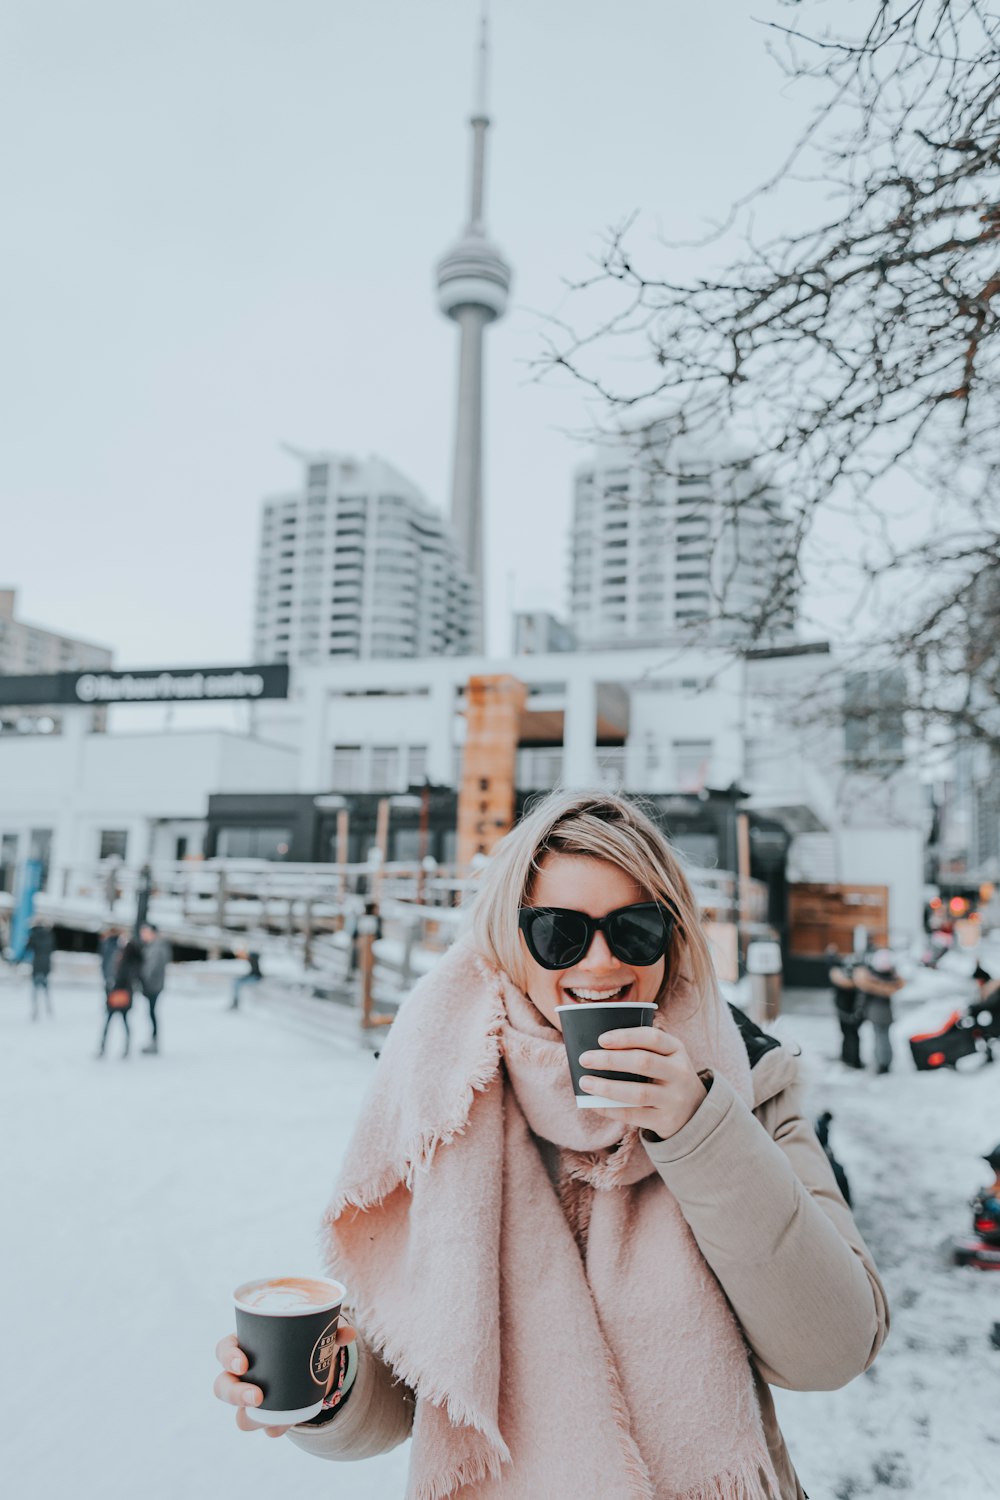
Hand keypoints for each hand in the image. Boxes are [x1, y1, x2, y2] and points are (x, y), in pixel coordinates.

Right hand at [213, 1326, 356, 1437]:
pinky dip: (274, 1428)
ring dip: (251, 1419)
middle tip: (257, 1396)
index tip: (243, 1363)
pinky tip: (280, 1428)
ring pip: (239, 1415)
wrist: (307, 1366)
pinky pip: (264, 1428)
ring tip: (270, 1420)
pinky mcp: (266, 1416)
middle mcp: (240, 1376)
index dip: (228, 1357)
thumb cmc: (299, 1341)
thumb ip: (329, 1332)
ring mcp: (250, 1399)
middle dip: (235, 1394)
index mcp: (244, 1346)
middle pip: (223, 1387)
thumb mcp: (311, 1333)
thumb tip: (348, 1332)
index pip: (224, 1350)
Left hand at [578, 1026, 707, 1139]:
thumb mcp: (665, 1057)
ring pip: (638, 1092)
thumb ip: (640, 1048)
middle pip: (643, 1062)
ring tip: (585, 1083)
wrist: (694, 1111)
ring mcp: (674, 1098)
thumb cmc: (666, 1076)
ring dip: (608, 1087)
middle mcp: (679, 1073)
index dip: (626, 1037)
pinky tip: (594, 1104)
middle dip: (610, 1060)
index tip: (601, 1039)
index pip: (653, 1037)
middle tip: (585, 1059)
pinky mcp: (665, 1120)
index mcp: (677, 1049)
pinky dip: (611, 1109)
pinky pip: (634, 1115)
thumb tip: (595, 1048)